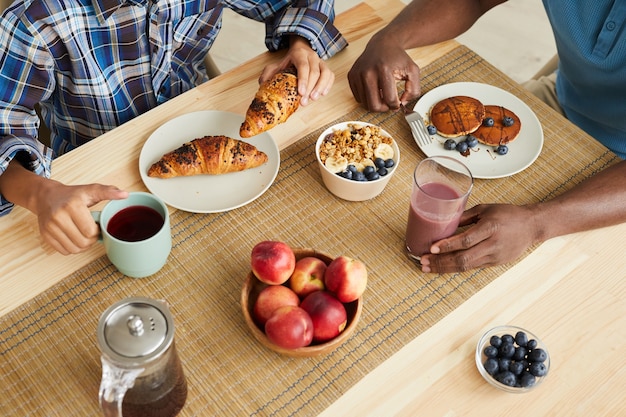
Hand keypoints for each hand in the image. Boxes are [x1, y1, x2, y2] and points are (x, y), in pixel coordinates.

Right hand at [34, 180, 128, 254]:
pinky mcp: (45, 235)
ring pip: (74, 249)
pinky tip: (74, 238)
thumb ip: (108, 192)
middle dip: (91, 240)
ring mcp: (49, 227)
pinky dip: (72, 248)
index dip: (97, 231)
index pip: (90, 231)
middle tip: (90, 231)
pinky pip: (63, 251)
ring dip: (82, 246)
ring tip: (83, 235)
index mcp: (72, 205)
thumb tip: (125, 195)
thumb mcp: (90, 190)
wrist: (46, 196)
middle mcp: (58, 217)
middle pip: (83, 242)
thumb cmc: (71, 195)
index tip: (96, 225)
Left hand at [259, 37, 333, 105]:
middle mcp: (312, 57)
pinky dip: (328, 85)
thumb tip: (262, 85)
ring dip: (321, 87)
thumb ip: (269, 73)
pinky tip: (323, 94)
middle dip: (310, 88)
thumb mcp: (277, 64)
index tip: (301, 92)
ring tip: (314, 99)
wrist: (301, 49)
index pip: (303, 67)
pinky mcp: (326, 68)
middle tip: (304, 102)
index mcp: (299, 55)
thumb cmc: (289, 61)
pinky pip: (331, 76)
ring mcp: (320, 62)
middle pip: (314, 72)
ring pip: (325, 73)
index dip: (303, 80)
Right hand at [348, 35, 420, 111]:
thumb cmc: (398, 58)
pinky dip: (367, 98)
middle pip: (374, 105)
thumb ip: (413, 90)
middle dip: (384, 108)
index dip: (396, 105)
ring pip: (365, 104)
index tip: (398, 102)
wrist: (382, 44)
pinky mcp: (351, 76)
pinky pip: (358, 98)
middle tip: (389, 103)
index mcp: (384, 70)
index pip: (389, 100)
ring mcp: (357, 74)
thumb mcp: (412, 71)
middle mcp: (367, 72)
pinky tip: (374, 89)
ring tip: (382, 93)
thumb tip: (402, 104)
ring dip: (375, 103)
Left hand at [419, 204, 539, 272]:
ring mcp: (495, 257)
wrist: (532, 226)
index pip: (466, 240)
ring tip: (428, 268)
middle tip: (423, 262)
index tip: (432, 248)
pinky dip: (455, 268)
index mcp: (491, 227)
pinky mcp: (495, 264)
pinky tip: (442, 267)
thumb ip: (464, 216)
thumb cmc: (507, 214)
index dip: (448, 246)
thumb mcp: (485, 209)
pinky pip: (472, 267)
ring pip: (466, 266)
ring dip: (444, 268)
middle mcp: (493, 244)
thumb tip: (441, 221)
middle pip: (463, 259)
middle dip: (441, 262)